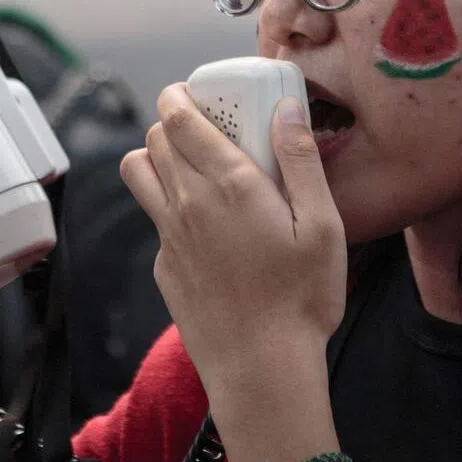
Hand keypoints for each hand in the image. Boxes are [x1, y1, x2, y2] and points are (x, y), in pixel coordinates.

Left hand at [120, 85, 346, 396]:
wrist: (262, 370)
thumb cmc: (301, 299)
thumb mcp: (323, 225)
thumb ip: (301, 161)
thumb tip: (285, 109)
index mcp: (230, 185)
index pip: (180, 119)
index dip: (179, 95)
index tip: (193, 91)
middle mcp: (188, 204)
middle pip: (155, 138)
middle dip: (173, 122)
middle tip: (207, 127)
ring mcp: (170, 236)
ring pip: (138, 173)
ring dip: (157, 157)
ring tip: (193, 166)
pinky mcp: (164, 267)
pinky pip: (154, 218)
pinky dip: (169, 205)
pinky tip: (207, 225)